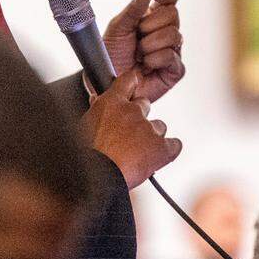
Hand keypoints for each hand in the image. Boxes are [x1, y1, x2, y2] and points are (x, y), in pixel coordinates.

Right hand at [81, 69, 181, 189]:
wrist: (98, 177)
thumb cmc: (87, 155)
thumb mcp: (84, 126)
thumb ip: (96, 112)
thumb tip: (97, 103)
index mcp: (111, 103)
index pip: (128, 80)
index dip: (133, 83)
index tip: (135, 85)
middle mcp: (132, 111)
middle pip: (145, 105)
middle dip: (139, 117)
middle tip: (129, 134)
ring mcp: (149, 129)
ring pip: (159, 127)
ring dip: (152, 137)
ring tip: (139, 152)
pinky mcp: (161, 148)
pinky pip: (174, 145)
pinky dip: (168, 151)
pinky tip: (157, 159)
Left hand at [103, 0, 184, 103]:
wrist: (104, 82)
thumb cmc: (110, 54)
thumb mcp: (118, 27)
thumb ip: (134, 8)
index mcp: (153, 18)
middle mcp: (165, 32)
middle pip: (173, 14)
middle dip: (150, 24)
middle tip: (137, 35)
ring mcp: (172, 51)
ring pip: (174, 35)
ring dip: (150, 44)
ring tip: (138, 54)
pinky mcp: (175, 71)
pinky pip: (172, 56)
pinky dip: (154, 59)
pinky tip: (145, 66)